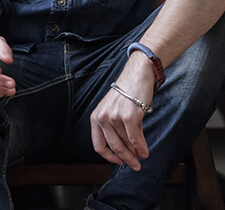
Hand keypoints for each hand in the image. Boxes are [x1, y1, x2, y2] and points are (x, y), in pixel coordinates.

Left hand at [90, 55, 154, 170]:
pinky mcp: (128, 117)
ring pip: (126, 144)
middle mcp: (102, 117)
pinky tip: (145, 152)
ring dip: (136, 154)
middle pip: (113, 147)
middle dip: (126, 159)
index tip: (119, 161)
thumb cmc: (126, 94)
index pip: (98, 145)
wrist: (137, 76)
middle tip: (135, 166)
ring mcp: (114, 117)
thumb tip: (125, 151)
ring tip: (142, 157)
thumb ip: (114, 128)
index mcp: (95, 117)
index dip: (109, 157)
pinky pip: (135, 139)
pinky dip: (142, 148)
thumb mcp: (113, 111)